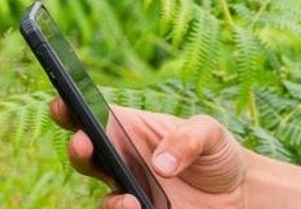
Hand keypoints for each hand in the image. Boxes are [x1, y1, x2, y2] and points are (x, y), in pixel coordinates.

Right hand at [50, 99, 248, 208]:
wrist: (238, 192)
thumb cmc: (217, 152)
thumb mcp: (211, 133)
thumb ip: (189, 139)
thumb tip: (160, 165)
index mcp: (130, 130)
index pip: (91, 116)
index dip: (70, 108)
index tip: (62, 102)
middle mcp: (121, 162)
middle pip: (86, 157)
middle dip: (78, 149)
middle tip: (83, 141)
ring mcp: (129, 193)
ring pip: (104, 200)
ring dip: (110, 201)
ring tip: (128, 200)